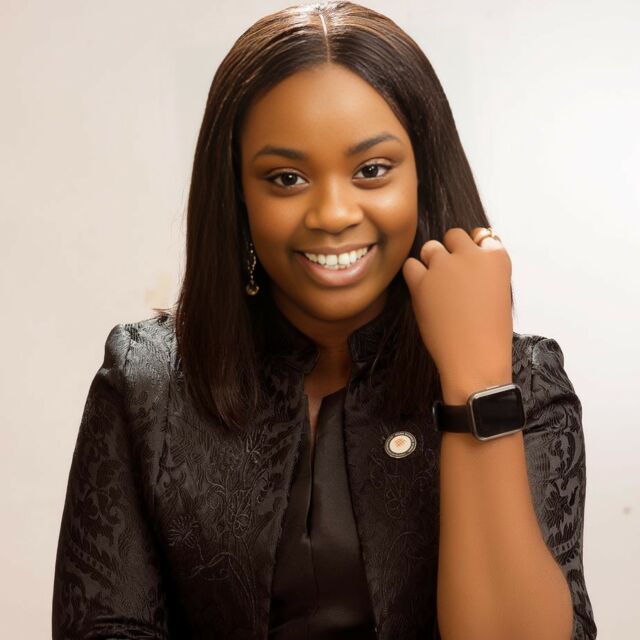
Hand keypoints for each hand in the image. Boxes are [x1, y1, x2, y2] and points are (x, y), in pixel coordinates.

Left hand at [401, 227, 513, 398]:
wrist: (474, 359)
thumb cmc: (488, 332)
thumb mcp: (498, 292)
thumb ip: (482, 270)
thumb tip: (462, 256)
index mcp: (497, 258)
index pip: (481, 236)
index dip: (473, 252)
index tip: (470, 270)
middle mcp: (471, 256)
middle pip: (454, 235)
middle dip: (450, 250)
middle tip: (450, 276)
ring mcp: (445, 266)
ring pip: (430, 247)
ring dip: (431, 261)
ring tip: (436, 286)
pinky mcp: (422, 281)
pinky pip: (410, 265)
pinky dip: (414, 275)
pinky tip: (422, 291)